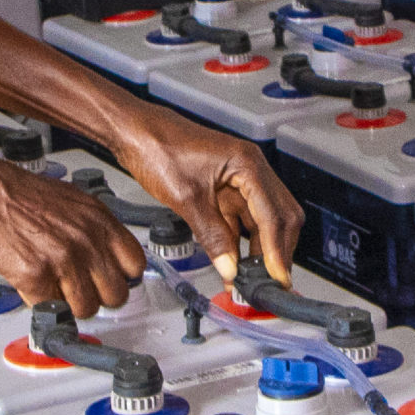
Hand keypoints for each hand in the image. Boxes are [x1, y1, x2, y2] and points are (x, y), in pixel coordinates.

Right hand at [0, 163, 148, 319]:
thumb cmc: (11, 191)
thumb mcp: (67, 200)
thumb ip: (89, 228)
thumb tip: (100, 254)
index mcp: (98, 218)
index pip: (135, 264)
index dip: (120, 276)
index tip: (108, 280)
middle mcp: (87, 239)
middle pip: (116, 294)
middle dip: (96, 296)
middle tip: (78, 290)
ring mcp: (64, 259)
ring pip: (86, 309)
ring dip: (69, 305)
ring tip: (52, 289)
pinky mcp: (36, 276)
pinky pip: (51, 309)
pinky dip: (40, 303)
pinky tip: (31, 286)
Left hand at [104, 101, 304, 286]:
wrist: (135, 132)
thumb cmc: (157, 147)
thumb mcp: (185, 198)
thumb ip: (212, 235)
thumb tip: (230, 267)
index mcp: (247, 164)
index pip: (274, 215)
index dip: (276, 251)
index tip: (275, 277)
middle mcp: (249, 170)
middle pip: (279, 218)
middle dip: (276, 251)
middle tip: (267, 282)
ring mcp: (237, 180)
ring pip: (262, 221)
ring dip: (259, 250)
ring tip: (250, 279)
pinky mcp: (223, 189)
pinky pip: (241, 220)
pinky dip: (240, 243)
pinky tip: (234, 263)